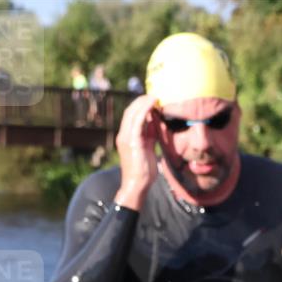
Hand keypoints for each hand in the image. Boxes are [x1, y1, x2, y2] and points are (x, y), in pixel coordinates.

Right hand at [114, 94, 159, 208]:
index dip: (141, 106)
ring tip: (155, 97)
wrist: (137, 185)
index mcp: (127, 137)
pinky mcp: (132, 141)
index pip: (131, 116)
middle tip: (155, 96)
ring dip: (144, 103)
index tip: (153, 100)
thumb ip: (150, 137)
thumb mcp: (149, 149)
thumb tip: (157, 126)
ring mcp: (126, 138)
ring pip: (133, 113)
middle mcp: (124, 135)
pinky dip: (145, 110)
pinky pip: (138, 121)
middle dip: (142, 101)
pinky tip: (153, 104)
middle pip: (131, 111)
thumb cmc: (144, 171)